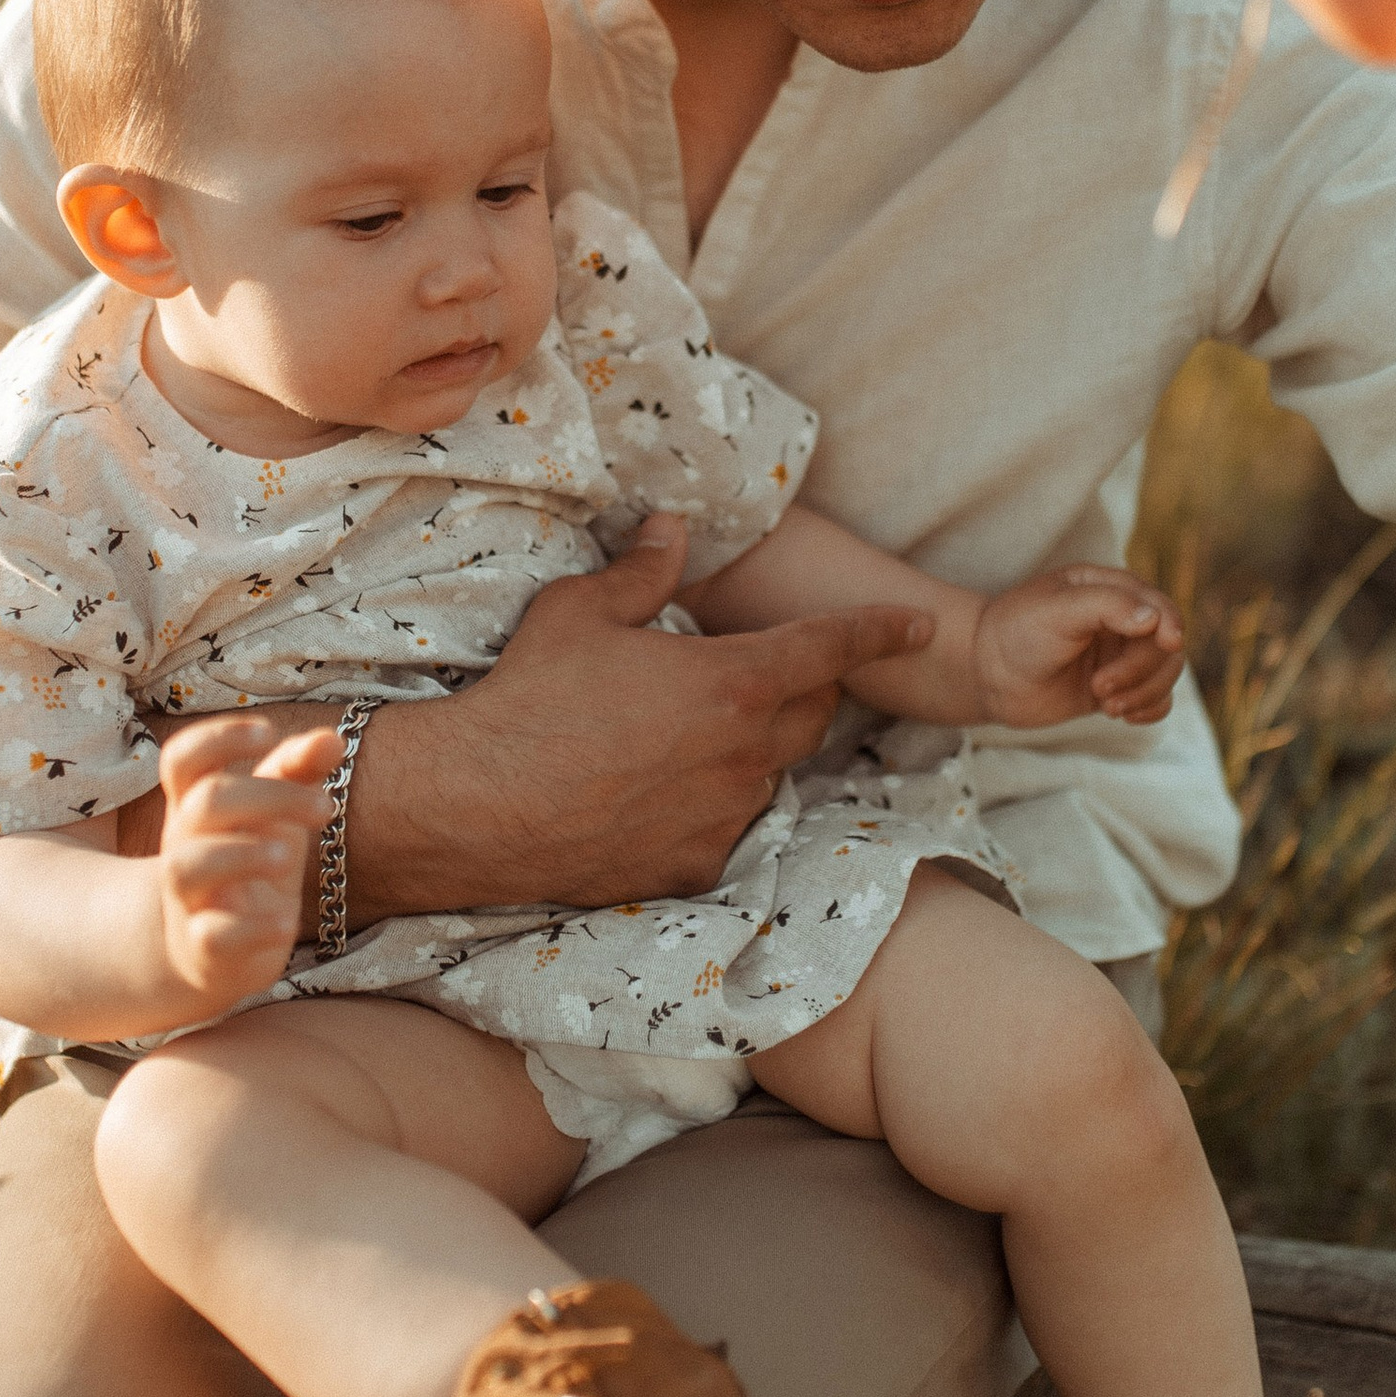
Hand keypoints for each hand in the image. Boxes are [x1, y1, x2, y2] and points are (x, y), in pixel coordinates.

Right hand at [156, 715, 335, 1007]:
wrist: (212, 952)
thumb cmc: (248, 865)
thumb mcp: (271, 816)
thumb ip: (296, 773)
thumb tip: (332, 738)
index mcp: (195, 807)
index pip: (183, 759)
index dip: (218, 736)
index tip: (267, 732)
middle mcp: (184, 846)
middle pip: (205, 803)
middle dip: (267, 795)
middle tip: (325, 808)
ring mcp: (189, 898)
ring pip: (189, 865)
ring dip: (243, 853)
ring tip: (289, 856)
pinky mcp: (205, 947)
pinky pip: (213, 935)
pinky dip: (250, 927)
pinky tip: (285, 922)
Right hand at [350, 514, 930, 917]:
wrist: (477, 804)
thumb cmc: (529, 696)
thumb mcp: (580, 611)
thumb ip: (642, 571)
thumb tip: (674, 528)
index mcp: (735, 681)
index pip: (832, 648)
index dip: (879, 630)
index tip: (918, 625)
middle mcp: (747, 755)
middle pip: (813, 716)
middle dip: (805, 690)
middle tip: (760, 673)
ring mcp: (724, 818)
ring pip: (767, 776)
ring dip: (751, 751)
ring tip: (687, 737)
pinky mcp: (693, 868)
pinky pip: (724, 830)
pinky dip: (709, 806)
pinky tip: (655, 794)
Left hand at [972, 565, 1185, 728]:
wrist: (986, 675)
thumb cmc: (1016, 632)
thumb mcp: (1058, 610)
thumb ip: (1107, 606)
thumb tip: (1154, 617)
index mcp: (1109, 588)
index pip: (1159, 604)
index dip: (1169, 624)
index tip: (1167, 643)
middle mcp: (1121, 620)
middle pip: (1165, 646)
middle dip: (1140, 671)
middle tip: (1101, 688)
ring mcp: (1119, 655)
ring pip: (1164, 674)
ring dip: (1145, 693)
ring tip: (1108, 706)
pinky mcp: (1116, 687)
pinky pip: (1155, 699)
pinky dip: (1150, 709)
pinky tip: (1124, 716)